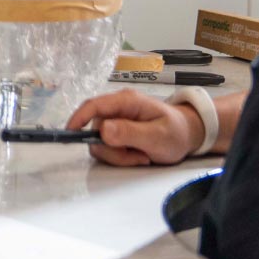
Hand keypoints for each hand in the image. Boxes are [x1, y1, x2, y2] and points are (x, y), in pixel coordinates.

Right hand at [67, 89, 202, 165]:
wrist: (189, 135)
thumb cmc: (177, 133)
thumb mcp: (158, 136)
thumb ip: (131, 133)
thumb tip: (103, 130)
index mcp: (126, 101)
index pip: (94, 106)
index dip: (78, 119)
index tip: (69, 134)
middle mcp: (117, 108)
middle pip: (96, 129)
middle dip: (113, 149)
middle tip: (137, 157)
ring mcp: (115, 120)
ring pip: (100, 142)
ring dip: (118, 155)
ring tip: (142, 156)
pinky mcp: (115, 132)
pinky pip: (107, 147)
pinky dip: (120, 156)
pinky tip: (138, 155)